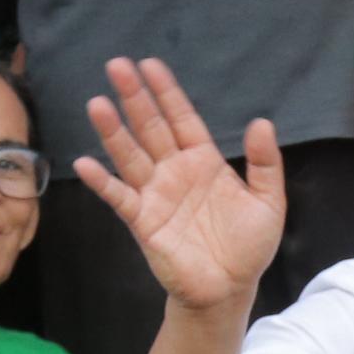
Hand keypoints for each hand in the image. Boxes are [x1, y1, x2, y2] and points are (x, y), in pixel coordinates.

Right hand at [73, 56, 283, 312]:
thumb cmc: (248, 246)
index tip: (150, 64)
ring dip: (113, 131)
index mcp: (203, 161)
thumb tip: (262, 122)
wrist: (230, 289)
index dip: (166, 92)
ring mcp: (156, 194)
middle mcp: (175, 171)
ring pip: (130, 155)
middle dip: (134, 97)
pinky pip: (119, 197)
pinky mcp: (143, 222)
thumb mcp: (268, 201)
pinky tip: (85, 163)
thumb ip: (265, 163)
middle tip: (117, 65)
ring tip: (98, 103)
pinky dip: (102, 182)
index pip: (181, 118)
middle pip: (150, 127)